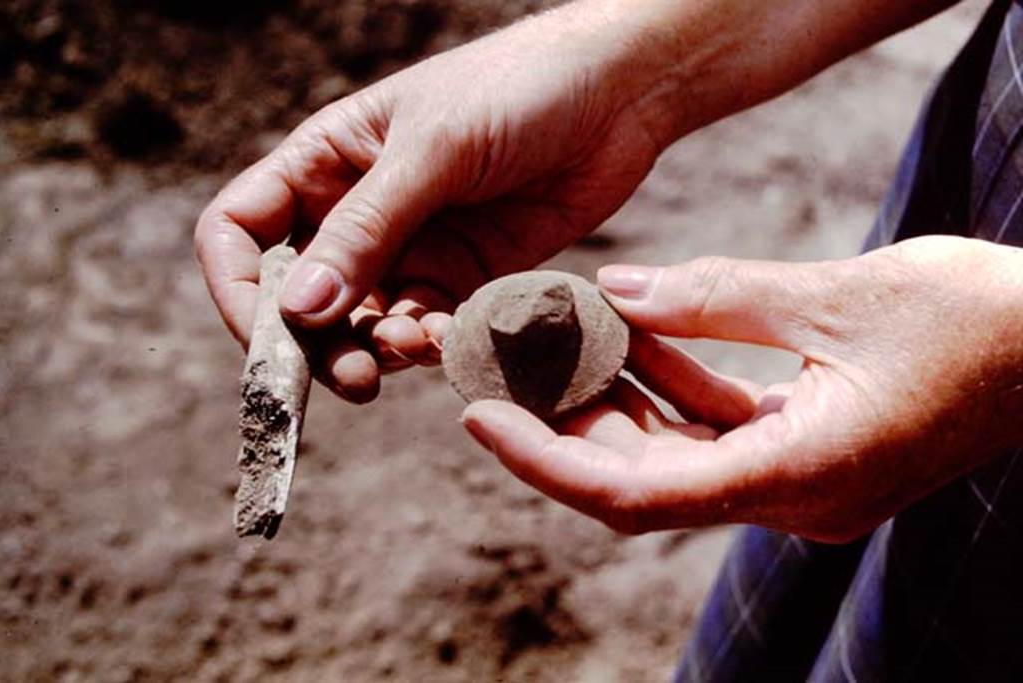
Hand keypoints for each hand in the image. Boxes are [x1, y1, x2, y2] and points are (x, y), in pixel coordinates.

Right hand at [194, 0, 676, 401]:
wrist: (618, 94)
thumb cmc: (516, 89)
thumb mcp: (432, 150)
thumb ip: (366, 229)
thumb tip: (296, 309)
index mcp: (326, 162)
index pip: (242, 232)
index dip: (239, 287)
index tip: (269, 335)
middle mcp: (358, 211)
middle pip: (302, 298)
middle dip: (319, 345)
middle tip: (355, 380)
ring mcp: (411, 247)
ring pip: (365, 325)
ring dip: (381, 350)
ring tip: (419, 346)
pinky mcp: (463, 276)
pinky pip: (426, 327)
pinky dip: (433, 344)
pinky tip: (454, 337)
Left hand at [461, 236, 1022, 540]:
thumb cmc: (973, 321)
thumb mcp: (835, 294)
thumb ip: (716, 296)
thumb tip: (619, 289)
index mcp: (799, 476)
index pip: (634, 494)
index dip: (546, 462)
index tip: (482, 418)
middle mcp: (791, 497)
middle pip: (643, 478)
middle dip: (566, 424)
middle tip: (504, 364)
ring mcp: (799, 481)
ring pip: (675, 455)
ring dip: (616, 402)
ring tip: (558, 341)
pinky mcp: (806, 451)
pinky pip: (717, 430)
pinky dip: (673, 386)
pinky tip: (639, 334)